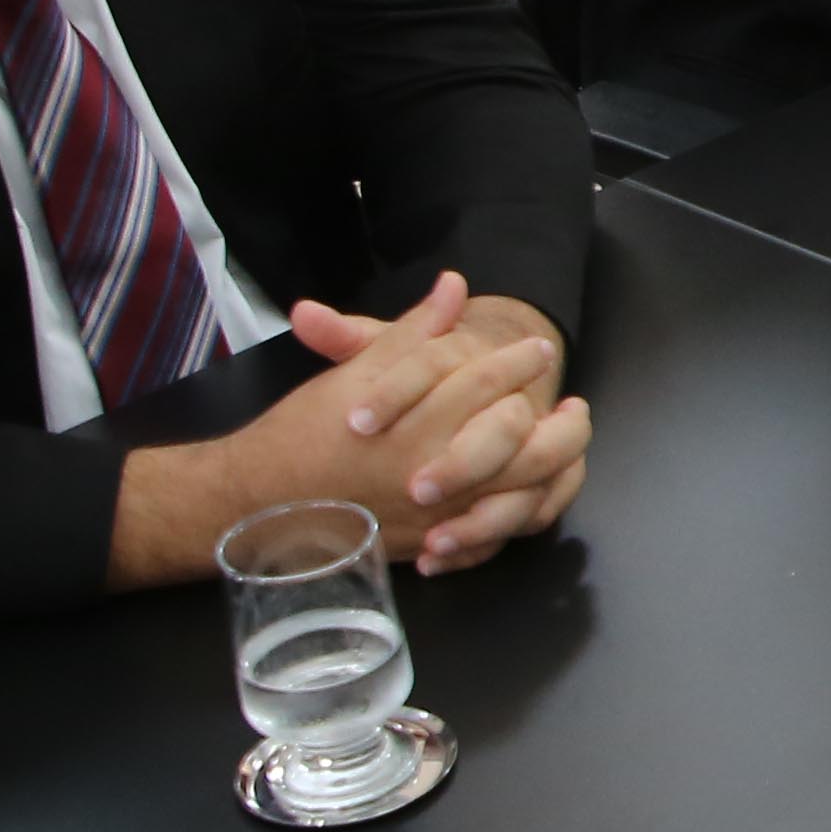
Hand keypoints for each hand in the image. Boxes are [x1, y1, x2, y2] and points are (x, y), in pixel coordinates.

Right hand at [114, 275, 575, 586]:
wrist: (259, 502)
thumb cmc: (304, 432)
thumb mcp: (355, 374)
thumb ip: (411, 333)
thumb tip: (454, 286)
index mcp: (414, 421)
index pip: (486, 384)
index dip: (517, 361)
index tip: (539, 348)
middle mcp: (433, 471)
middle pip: (520, 442)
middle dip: (554, 417)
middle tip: (571, 398)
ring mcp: (437, 516)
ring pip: (521, 494)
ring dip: (554, 466)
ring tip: (567, 439)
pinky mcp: (431, 545)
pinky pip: (497, 534)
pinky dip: (525, 512)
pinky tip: (540, 488)